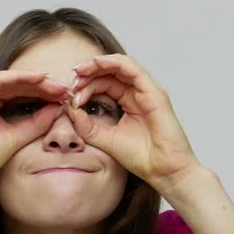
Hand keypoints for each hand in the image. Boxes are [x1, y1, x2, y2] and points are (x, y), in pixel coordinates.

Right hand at [0, 69, 72, 191]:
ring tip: (57, 85)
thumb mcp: (18, 136)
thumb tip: (58, 107)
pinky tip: (40, 79)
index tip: (64, 97)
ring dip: (35, 80)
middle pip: (16, 83)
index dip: (42, 92)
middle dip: (42, 85)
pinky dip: (22, 78)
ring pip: (11, 79)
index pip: (18, 92)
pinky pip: (1, 80)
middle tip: (65, 88)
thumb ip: (37, 121)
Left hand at [63, 54, 203, 192]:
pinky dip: (113, 63)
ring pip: (120, 65)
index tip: (69, 95)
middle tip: (72, 81)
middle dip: (88, 72)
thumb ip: (86, 125)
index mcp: (127, 102)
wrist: (163, 171)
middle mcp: (137, 93)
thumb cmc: (140, 158)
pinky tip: (96, 65)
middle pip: (110, 72)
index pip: (104, 84)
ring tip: (80, 71)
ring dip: (98, 64)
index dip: (85, 85)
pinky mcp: (154, 92)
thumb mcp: (104, 139)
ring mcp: (147, 91)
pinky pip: (132, 69)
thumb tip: (69, 108)